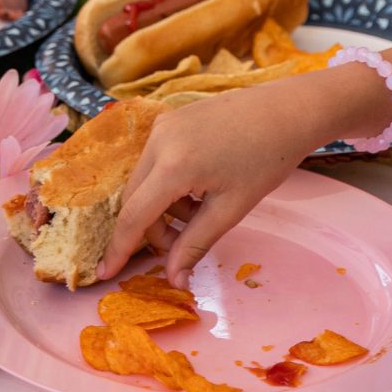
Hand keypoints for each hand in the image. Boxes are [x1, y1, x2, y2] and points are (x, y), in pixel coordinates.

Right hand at [99, 80, 328, 285]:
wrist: (286, 111)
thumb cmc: (266, 160)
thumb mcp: (230, 209)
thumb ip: (195, 245)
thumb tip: (173, 280)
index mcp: (173, 165)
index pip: (133, 217)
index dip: (119, 249)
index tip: (105, 275)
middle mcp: (159, 140)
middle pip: (134, 199)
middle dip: (151, 230)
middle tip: (180, 248)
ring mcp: (163, 125)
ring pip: (144, 181)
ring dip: (162, 208)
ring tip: (200, 215)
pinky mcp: (171, 119)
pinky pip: (155, 161)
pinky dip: (168, 185)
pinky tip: (198, 191)